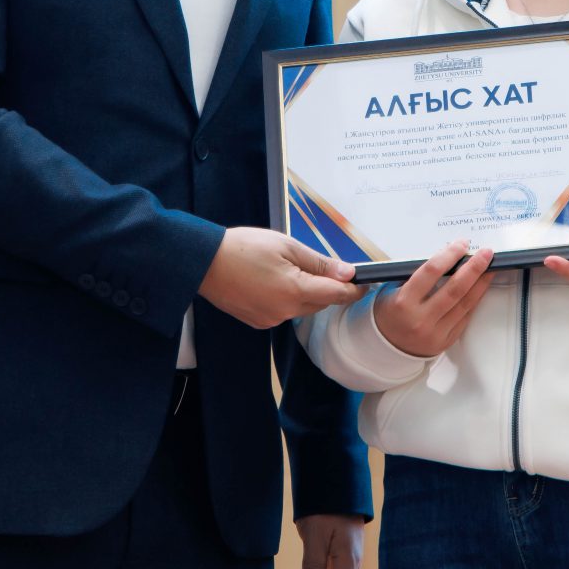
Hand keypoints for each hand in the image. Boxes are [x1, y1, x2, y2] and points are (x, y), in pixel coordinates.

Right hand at [198, 227, 361, 329]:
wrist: (204, 262)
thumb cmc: (243, 247)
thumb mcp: (286, 246)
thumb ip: (319, 262)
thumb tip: (346, 273)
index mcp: (294, 291)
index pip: (336, 295)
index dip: (353, 289)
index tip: (364, 283)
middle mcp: (284, 312)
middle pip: (320, 303)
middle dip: (326, 287)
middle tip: (322, 266)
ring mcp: (270, 320)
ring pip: (302, 308)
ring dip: (306, 293)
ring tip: (289, 269)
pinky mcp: (259, 322)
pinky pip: (284, 312)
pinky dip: (288, 299)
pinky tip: (273, 281)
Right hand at [371, 239, 494, 356]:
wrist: (386, 347)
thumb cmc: (390, 313)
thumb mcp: (392, 290)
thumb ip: (416, 275)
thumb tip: (447, 256)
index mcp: (403, 302)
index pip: (430, 272)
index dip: (449, 255)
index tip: (461, 244)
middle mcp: (420, 319)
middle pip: (454, 288)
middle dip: (473, 268)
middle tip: (486, 253)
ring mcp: (435, 332)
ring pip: (465, 303)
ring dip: (480, 283)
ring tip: (490, 268)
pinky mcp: (446, 341)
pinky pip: (465, 317)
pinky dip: (475, 300)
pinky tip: (481, 287)